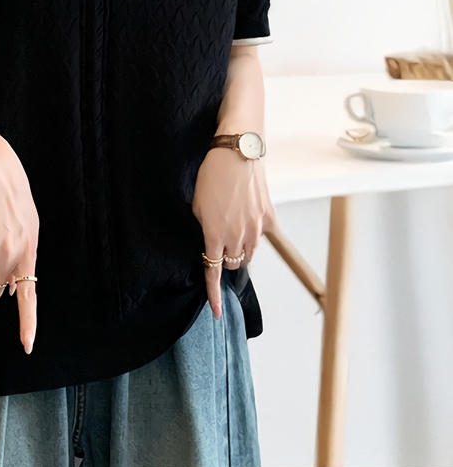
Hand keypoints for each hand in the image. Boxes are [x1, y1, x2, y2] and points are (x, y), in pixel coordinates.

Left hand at [192, 146, 276, 319]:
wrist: (237, 154)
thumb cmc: (211, 175)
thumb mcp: (197, 205)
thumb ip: (205, 229)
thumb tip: (211, 242)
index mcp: (214, 235)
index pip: (212, 272)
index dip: (213, 294)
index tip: (216, 312)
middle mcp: (237, 236)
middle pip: (231, 263)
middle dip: (224, 257)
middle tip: (219, 239)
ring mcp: (257, 229)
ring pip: (249, 253)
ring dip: (240, 248)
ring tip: (233, 227)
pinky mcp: (270, 219)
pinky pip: (263, 238)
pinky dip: (255, 234)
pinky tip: (248, 217)